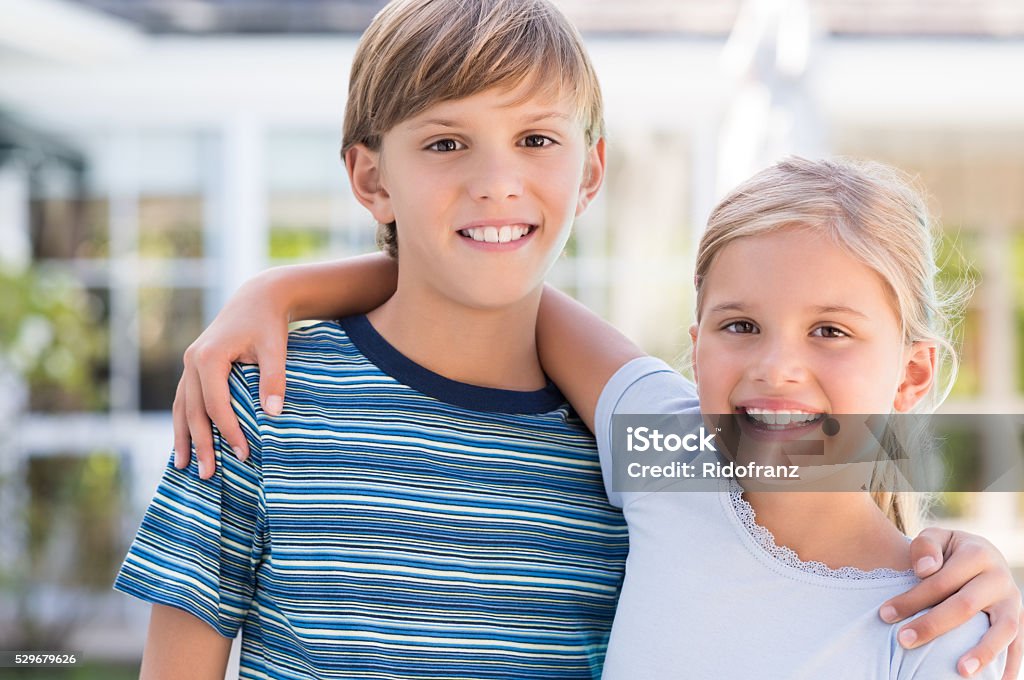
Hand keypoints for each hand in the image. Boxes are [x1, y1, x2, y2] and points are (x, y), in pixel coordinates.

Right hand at [172, 277, 289, 478]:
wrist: (257, 298)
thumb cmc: (269, 323)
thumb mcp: (276, 348)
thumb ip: (273, 378)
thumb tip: (272, 413)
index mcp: (209, 357)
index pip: (216, 404)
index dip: (228, 431)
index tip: (243, 454)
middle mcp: (192, 361)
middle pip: (193, 411)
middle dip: (201, 444)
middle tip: (208, 475)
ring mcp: (189, 364)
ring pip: (181, 407)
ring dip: (184, 438)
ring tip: (185, 467)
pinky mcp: (193, 367)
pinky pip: (184, 400)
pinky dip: (184, 422)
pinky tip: (186, 443)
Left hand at [878, 527, 1021, 677]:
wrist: (980, 554)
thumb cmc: (947, 551)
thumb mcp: (935, 538)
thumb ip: (926, 547)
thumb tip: (924, 570)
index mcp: (978, 553)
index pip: (941, 581)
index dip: (912, 599)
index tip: (885, 614)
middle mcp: (1000, 578)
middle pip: (965, 606)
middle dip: (932, 625)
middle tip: (903, 640)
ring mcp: (1013, 601)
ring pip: (1002, 629)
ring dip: (982, 652)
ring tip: (960, 672)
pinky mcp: (1019, 620)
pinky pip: (1019, 645)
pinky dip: (1011, 665)